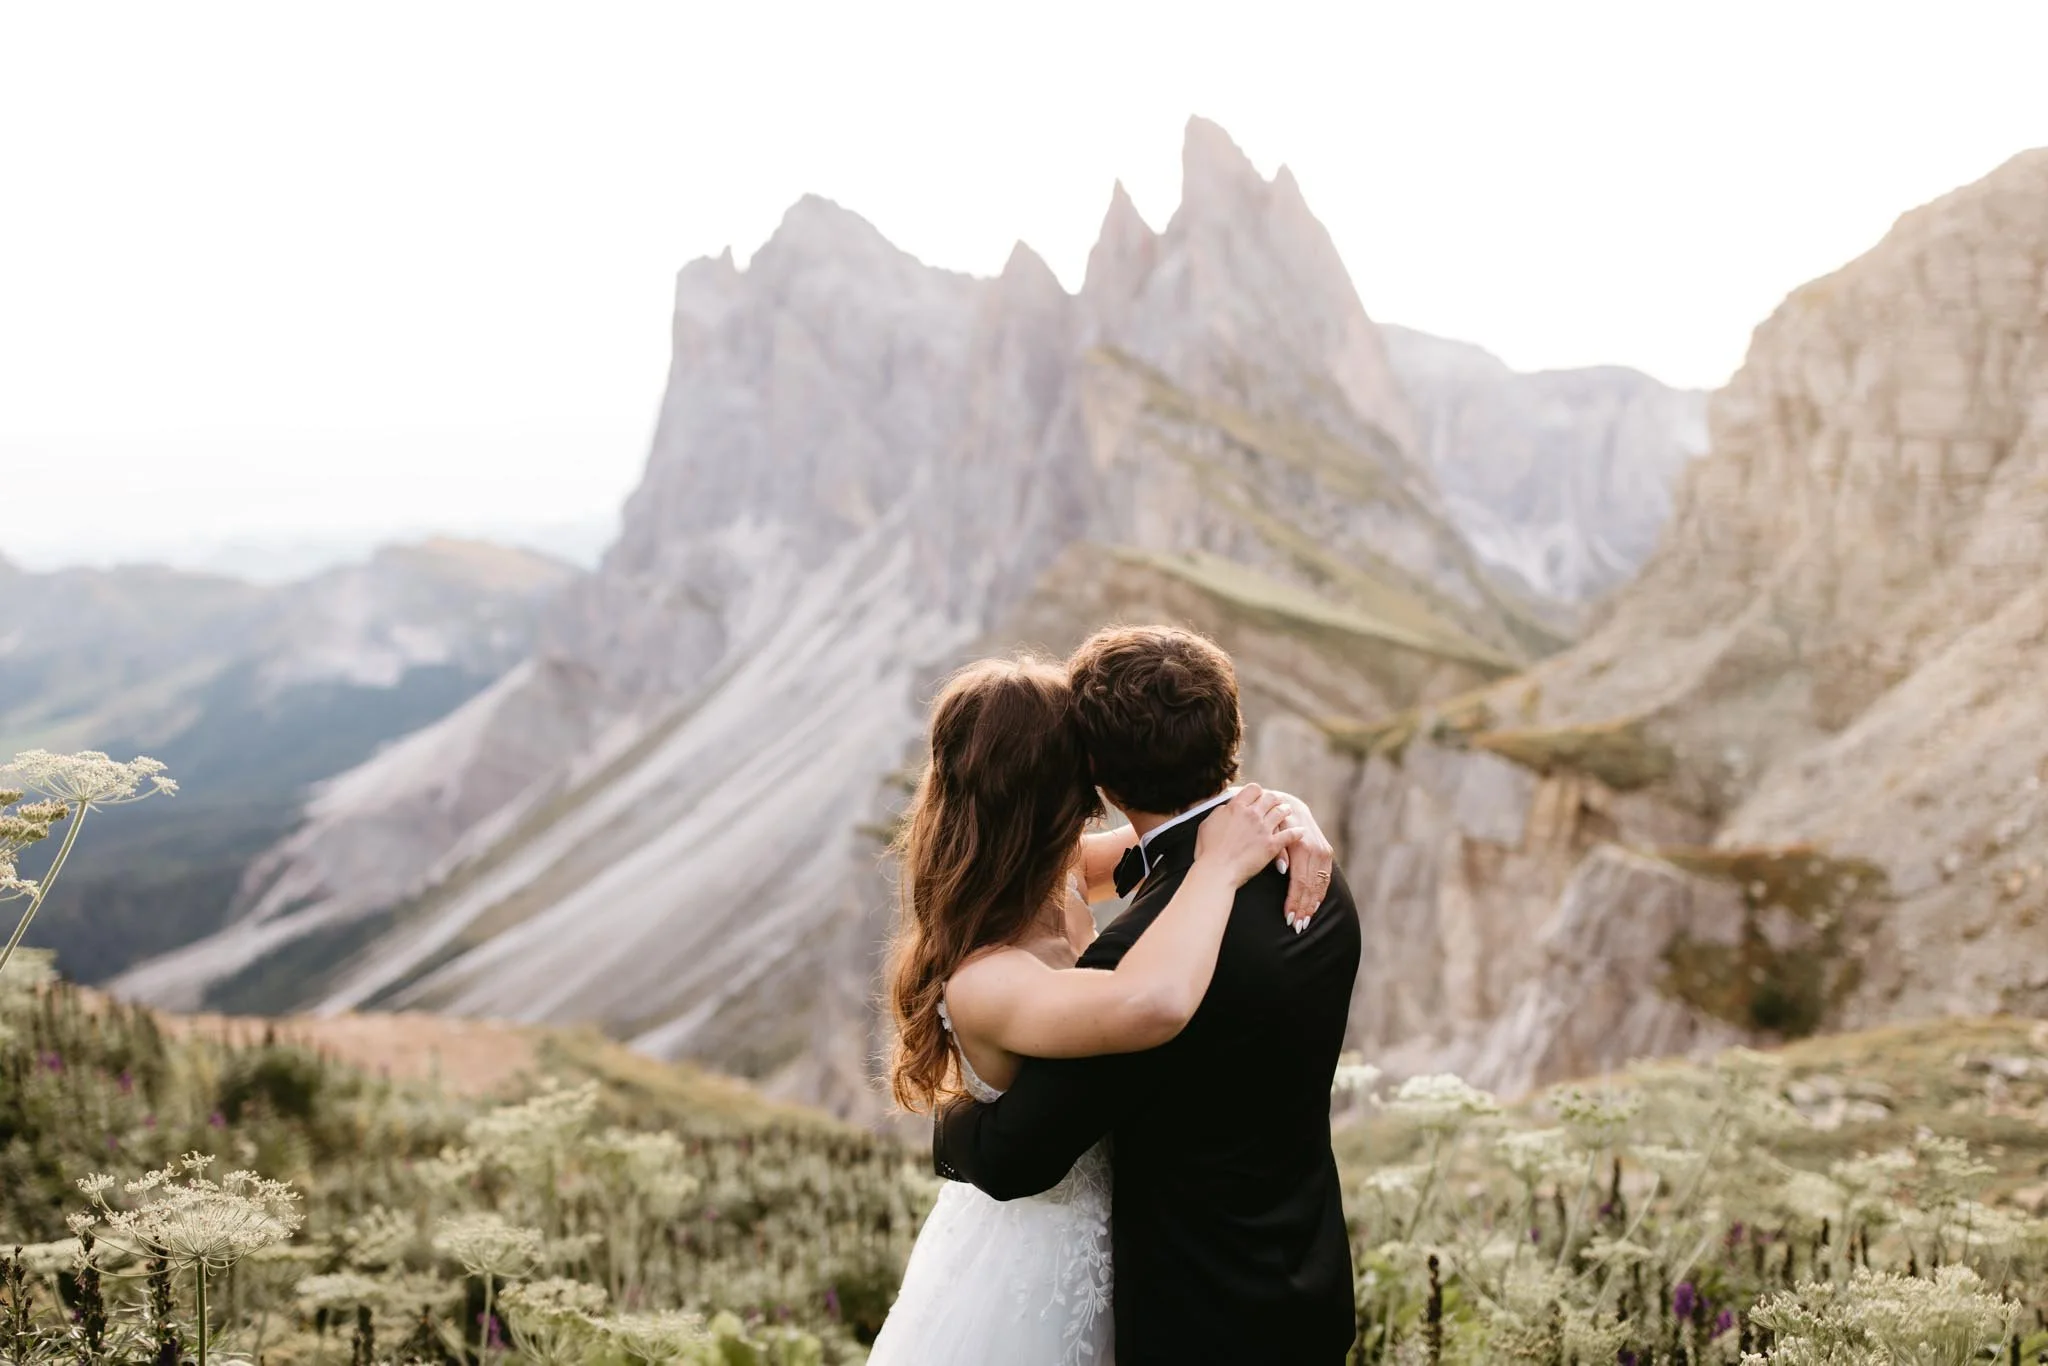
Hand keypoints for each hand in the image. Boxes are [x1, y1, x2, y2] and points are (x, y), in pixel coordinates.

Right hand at [1192, 784, 1295, 885]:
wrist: (1217, 869)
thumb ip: (1220, 812)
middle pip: (1270, 797)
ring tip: (1288, 810)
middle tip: (1276, 801)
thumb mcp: (1208, 823)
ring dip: (1286, 810)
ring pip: (1281, 812)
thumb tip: (1228, 808)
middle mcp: (1252, 814)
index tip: (1258, 796)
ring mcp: (1264, 829)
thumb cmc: (1208, 850)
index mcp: (1236, 807)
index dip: (1257, 792)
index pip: (1253, 789)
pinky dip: (1297, 832)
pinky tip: (1301, 831)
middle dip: (1274, 798)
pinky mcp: (1272, 845)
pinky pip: (1290, 835)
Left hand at [1267, 788, 1334, 931]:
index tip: (1289, 918)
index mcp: (1302, 846)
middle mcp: (1316, 849)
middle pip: (1311, 886)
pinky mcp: (1327, 852)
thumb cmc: (1273, 821)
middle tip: (1296, 927)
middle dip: (1304, 908)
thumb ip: (1277, 849)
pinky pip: (1326, 878)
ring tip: (1304, 922)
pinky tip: (1313, 906)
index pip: (1300, 881)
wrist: (1288, 804)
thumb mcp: (1271, 830)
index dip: (1295, 901)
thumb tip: (1282, 869)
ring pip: (1320, 884)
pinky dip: (1319, 894)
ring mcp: (1324, 851)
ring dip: (1312, 904)